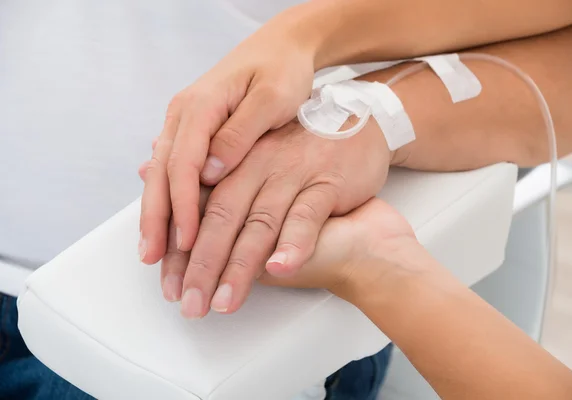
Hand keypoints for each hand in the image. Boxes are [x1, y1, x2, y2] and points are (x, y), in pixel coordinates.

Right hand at [139, 18, 315, 265]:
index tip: (187, 241)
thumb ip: (241, 133)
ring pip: (161, 174)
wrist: (282, 47)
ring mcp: (185, 123)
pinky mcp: (195, 132)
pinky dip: (168, 200)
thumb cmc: (282, 69)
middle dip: (156, 220)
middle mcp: (185, 114)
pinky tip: (164, 224)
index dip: (184, 206)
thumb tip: (211, 171)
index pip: (183, 164)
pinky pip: (174, 169)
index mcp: (201, 105)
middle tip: (154, 261)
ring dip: (156, 216)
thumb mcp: (272, 98)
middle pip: (161, 173)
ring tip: (152, 254)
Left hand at [140, 117, 392, 316]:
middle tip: (190, 303)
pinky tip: (280, 267)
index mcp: (236, 159)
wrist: (359, 131)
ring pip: (260, 223)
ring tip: (224, 301)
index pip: (198, 208)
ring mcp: (293, 173)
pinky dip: (294, 243)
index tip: (169, 286)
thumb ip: (213, 182)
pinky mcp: (327, 182)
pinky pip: (307, 214)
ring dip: (240, 266)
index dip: (180, 249)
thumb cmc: (302, 152)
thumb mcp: (256, 161)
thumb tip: (146, 174)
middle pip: (221, 218)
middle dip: (202, 265)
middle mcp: (259, 164)